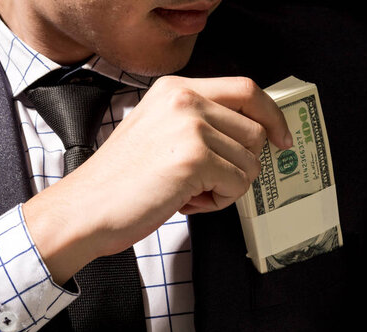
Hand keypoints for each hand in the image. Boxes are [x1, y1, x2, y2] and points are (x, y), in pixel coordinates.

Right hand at [22, 76, 291, 282]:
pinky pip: (238, 185)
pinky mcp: (195, 159)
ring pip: (250, 162)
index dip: (271, 115)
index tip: (282, 137)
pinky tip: (186, 201)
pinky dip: (218, 202)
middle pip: (255, 130)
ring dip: (227, 186)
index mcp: (175, 89)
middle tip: (207, 182)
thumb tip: (249, 136)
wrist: (85, 209)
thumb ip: (199, 123)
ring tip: (190, 192)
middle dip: (240, 165)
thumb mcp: (157, 131)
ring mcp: (191, 127)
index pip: (246, 88)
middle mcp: (185, 100)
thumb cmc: (118, 181)